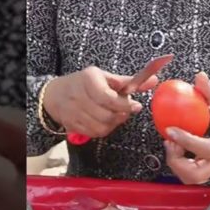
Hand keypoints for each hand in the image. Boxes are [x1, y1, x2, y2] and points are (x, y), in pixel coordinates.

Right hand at [43, 66, 157, 137]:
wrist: (54, 95)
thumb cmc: (84, 83)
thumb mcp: (105, 77)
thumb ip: (129, 82)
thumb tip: (154, 81)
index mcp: (88, 80)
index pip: (108, 98)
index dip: (124, 105)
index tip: (136, 105)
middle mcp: (79, 96)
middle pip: (107, 115)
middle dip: (122, 115)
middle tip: (127, 110)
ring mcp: (74, 112)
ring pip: (102, 126)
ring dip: (114, 123)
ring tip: (117, 115)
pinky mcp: (72, 125)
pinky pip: (94, 133)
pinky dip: (104, 129)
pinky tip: (106, 121)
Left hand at [164, 72, 209, 183]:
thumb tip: (199, 76)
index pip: (205, 149)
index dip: (186, 141)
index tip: (171, 130)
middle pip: (195, 175)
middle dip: (176, 162)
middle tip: (170, 142)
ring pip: (191, 178)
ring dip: (176, 163)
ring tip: (172, 143)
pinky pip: (191, 172)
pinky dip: (179, 162)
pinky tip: (176, 145)